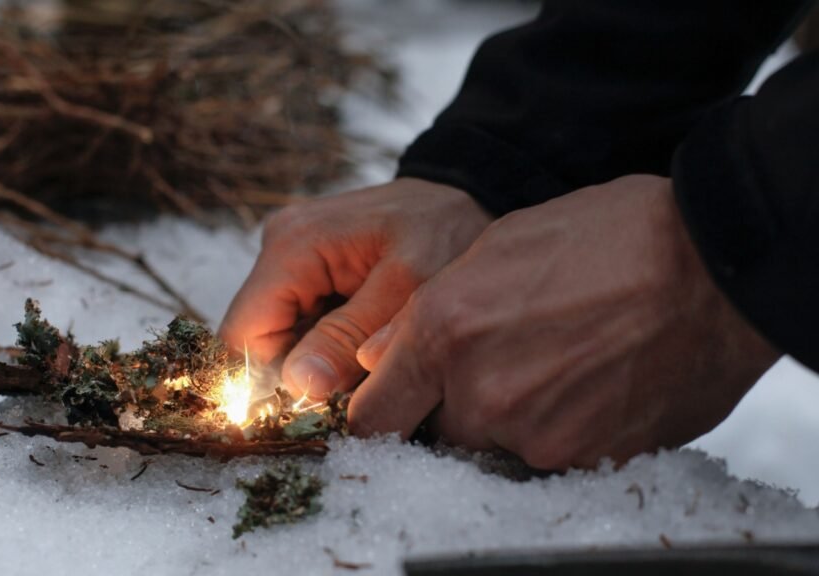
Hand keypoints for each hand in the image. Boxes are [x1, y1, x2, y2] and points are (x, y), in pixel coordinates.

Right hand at [220, 178, 491, 395]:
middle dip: (300, 375)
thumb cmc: (445, 233)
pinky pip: (300, 324)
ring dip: (316, 363)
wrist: (466, 197)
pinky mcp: (307, 269)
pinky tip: (365, 347)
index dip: (268, 382)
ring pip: (279, 337)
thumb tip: (298, 385)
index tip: (318, 408)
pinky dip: (328, 347)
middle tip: (357, 390)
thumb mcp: (407, 289)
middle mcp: (278, 247)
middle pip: (258, 340)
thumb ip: (350, 336)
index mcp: (292, 246)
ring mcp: (290, 257)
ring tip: (368, 365)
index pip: (243, 335)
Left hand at [351, 175, 779, 468]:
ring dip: (514, 418)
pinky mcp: (588, 458)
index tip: (400, 402)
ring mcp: (536, 434)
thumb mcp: (497, 246)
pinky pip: (552, 455)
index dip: (384, 410)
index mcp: (444, 332)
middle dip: (456, 406)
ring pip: (497, 445)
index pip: (373, 417)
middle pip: (438, 433)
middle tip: (505, 361)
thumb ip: (423, 313)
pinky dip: (562, 428)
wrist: (712, 266)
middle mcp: (480, 393)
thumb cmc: (606, 238)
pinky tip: (592, 382)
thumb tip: (376, 358)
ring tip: (561, 362)